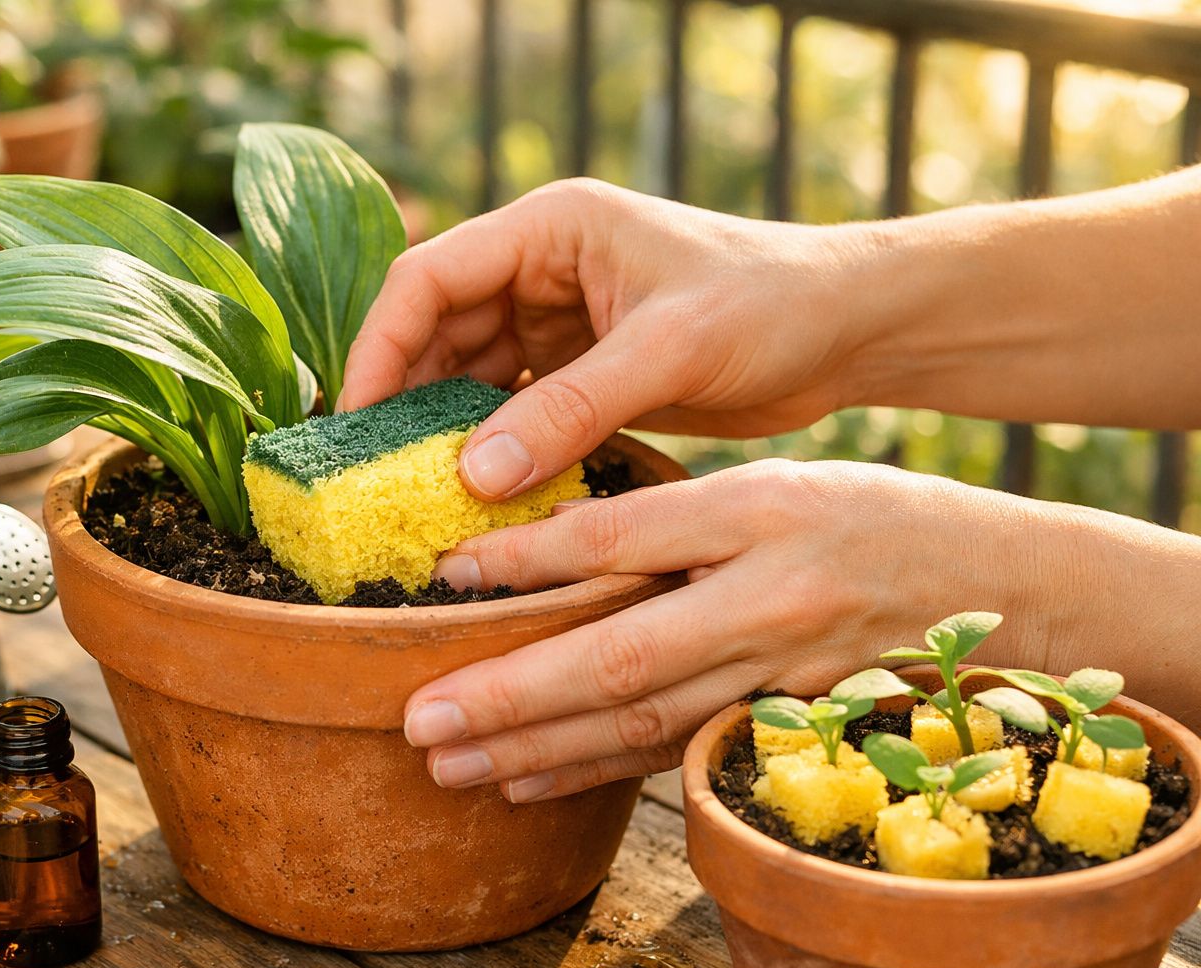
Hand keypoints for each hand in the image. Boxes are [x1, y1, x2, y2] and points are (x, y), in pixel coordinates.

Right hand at [338, 179, 867, 499]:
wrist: (849, 332)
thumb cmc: (772, 306)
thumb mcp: (667, 351)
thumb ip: (569, 410)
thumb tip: (470, 479)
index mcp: (550, 228)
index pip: (428, 278)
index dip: (380, 348)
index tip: (356, 423)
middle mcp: (542, 269)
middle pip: (437, 333)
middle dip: (406, 400)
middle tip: (376, 478)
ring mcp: (561, 323)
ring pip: (470, 379)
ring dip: (448, 434)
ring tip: (422, 498)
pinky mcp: (585, 373)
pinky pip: (516, 413)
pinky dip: (496, 453)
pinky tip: (483, 500)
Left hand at [400, 459, 1084, 801]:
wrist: (1002, 589)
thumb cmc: (873, 520)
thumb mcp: (776, 483)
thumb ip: (673, 514)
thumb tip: (551, 544)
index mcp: (759, 512)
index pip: (621, 536)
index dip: (526, 561)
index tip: (446, 575)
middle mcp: (768, 599)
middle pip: (617, 657)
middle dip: (510, 696)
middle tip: (419, 719)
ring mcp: (782, 673)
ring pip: (639, 721)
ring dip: (536, 749)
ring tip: (449, 763)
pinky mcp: (788, 723)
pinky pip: (677, 752)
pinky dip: (597, 769)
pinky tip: (529, 780)